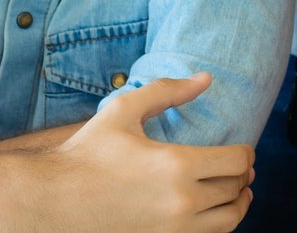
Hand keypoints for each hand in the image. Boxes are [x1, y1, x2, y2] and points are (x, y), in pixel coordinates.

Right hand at [44, 72, 255, 232]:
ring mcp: (171, 232)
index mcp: (177, 166)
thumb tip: (206, 78)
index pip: (237, 161)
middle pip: (236, 190)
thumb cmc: (85, 155)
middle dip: (242, 177)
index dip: (246, 153)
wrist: (49, 204)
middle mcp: (181, 203)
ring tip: (235, 193)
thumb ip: (167, 91)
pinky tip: (207, 212)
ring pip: (227, 221)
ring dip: (237, 204)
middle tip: (241, 169)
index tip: (242, 150)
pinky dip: (215, 225)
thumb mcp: (123, 111)